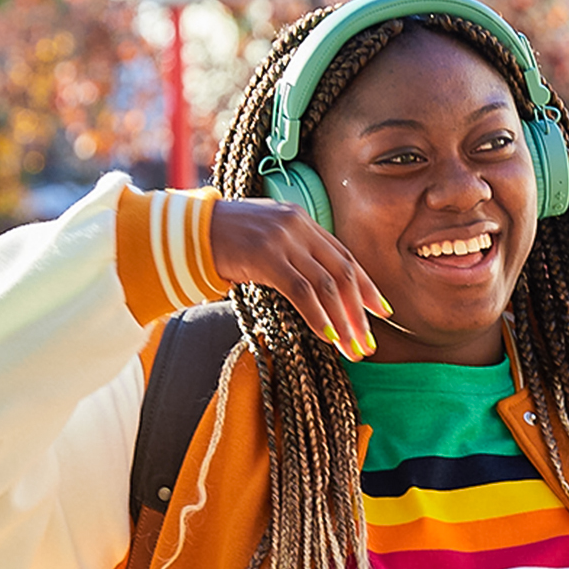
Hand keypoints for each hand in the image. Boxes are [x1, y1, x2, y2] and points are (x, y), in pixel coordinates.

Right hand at [207, 197, 390, 359]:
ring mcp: (283, 240)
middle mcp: (298, 226)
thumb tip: (315, 289)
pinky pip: (301, 291)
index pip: (345, 256)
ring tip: (351, 348)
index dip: (366, 286)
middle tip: (368, 342)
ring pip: (327, 285)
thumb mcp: (265, 240)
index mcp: (302, 221)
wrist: (188, 232)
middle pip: (342, 272)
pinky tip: (327, 336)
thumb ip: (292, 255)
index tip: (381, 311)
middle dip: (359, 311)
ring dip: (342, 321)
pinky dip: (317, 316)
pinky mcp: (267, 256)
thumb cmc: (223, 242)